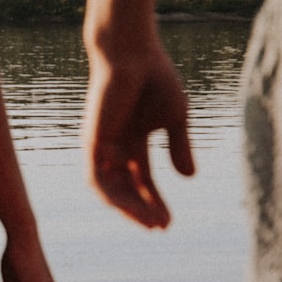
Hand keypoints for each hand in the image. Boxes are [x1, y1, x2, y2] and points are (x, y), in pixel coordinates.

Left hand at [83, 45, 194, 227]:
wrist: (132, 54)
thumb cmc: (154, 79)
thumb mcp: (175, 118)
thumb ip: (179, 147)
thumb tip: (190, 178)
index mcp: (133, 143)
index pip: (143, 181)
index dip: (155, 203)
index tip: (168, 223)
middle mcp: (115, 149)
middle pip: (127, 190)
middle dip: (143, 210)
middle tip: (161, 227)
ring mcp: (101, 148)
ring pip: (111, 191)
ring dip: (131, 209)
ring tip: (151, 224)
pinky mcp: (91, 144)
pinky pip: (98, 180)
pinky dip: (115, 196)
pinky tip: (133, 208)